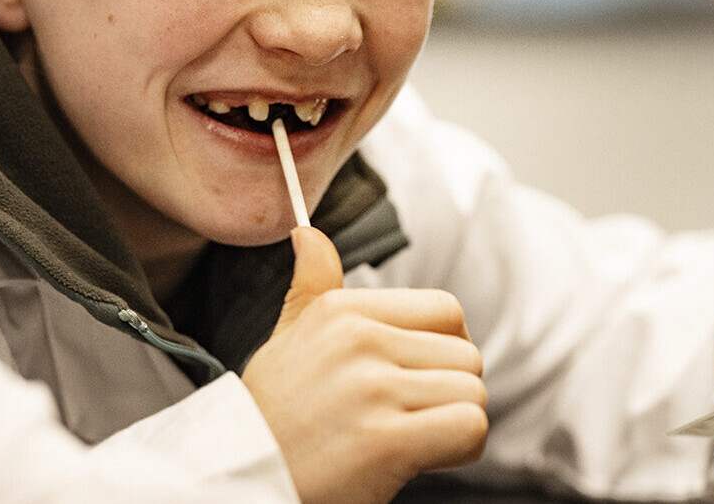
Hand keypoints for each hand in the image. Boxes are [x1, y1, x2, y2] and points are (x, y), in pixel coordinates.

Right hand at [242, 226, 487, 503]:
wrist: (241, 479)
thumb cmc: (274, 417)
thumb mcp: (287, 340)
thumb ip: (312, 286)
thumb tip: (307, 234)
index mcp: (342, 309)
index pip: (446, 310)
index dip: (445, 351)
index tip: (416, 382)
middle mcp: (357, 339)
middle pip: (467, 354)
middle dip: (451, 393)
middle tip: (409, 421)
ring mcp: (371, 388)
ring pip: (473, 392)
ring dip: (454, 425)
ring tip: (410, 442)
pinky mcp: (384, 441)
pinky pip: (470, 428)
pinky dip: (458, 451)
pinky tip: (420, 460)